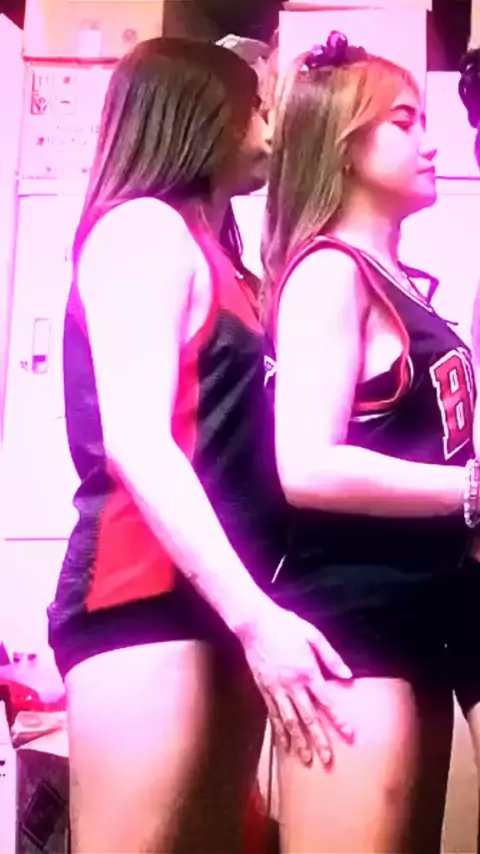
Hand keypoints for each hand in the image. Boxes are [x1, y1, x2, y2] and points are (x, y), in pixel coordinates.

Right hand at [235, 603, 353, 766]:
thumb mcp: (313, 635)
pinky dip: (279, 730)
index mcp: (308, 672)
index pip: (327, 702)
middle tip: (327, 760)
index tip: (350, 735)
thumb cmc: (286, 626)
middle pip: (308, 718)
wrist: (255, 623)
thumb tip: (348, 676)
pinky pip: (273, 714)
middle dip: (319, 740)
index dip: (339, 720)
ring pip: (289, 721)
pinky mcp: (264, 689)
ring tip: (306, 759)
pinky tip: (284, 744)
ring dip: (299, 741)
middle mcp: (293, 685)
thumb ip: (331, 657)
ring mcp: (277, 689)